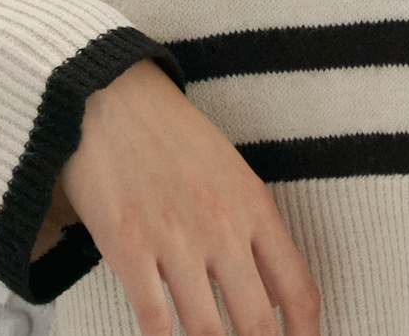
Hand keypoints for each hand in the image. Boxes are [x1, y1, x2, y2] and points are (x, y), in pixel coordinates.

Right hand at [33, 58, 320, 335]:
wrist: (110, 97)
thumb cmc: (170, 134)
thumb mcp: (231, 172)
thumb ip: (253, 229)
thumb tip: (269, 294)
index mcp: (255, 206)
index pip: (298, 290)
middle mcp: (222, 228)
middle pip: (258, 325)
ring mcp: (175, 240)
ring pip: (208, 333)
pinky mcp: (128, 247)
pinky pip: (155, 320)